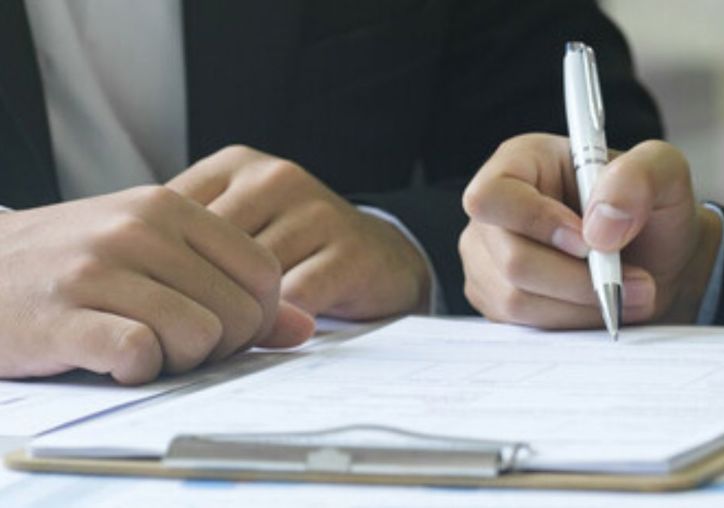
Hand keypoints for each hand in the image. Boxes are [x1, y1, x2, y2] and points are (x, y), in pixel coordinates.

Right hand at [0, 187, 313, 384]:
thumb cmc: (70, 268)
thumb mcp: (151, 256)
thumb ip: (230, 285)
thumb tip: (305, 328)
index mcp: (168, 206)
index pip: (265, 273)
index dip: (255, 316)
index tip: (216, 326)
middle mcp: (137, 229)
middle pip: (239, 314)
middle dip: (217, 346)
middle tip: (170, 342)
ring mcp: (98, 270)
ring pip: (199, 337)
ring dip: (177, 361)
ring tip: (139, 347)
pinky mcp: (63, 316)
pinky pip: (140, 355)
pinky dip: (135, 371)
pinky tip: (110, 359)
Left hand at [167, 146, 430, 319]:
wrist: (383, 259)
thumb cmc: (292, 249)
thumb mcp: (237, 225)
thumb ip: (184, 238)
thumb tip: (117, 275)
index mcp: (236, 164)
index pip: (172, 217)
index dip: (161, 268)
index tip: (157, 304)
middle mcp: (276, 177)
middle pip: (208, 249)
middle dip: (197, 296)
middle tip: (187, 333)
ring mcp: (317, 210)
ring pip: (250, 278)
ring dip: (236, 317)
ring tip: (226, 341)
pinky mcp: (350, 251)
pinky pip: (295, 299)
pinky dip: (275, 326)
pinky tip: (269, 338)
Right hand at [459, 134, 721, 327]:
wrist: (658, 260)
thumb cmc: (652, 209)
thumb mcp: (666, 172)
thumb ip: (639, 177)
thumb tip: (598, 228)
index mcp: (520, 164)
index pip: (492, 197)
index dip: (536, 222)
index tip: (589, 242)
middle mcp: (495, 214)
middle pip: (512, 261)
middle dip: (580, 280)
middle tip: (634, 280)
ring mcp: (490, 262)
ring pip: (518, 301)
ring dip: (583, 305)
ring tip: (629, 293)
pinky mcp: (500, 302)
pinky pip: (526, 326)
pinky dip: (574, 322)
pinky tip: (603, 305)